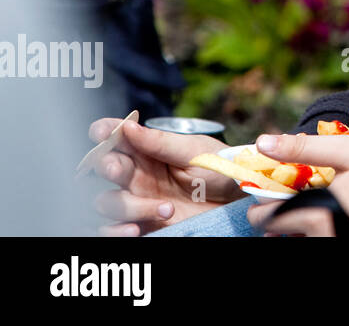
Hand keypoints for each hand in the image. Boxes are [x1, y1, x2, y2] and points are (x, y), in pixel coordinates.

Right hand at [87, 118, 235, 235]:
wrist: (240, 199)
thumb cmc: (221, 168)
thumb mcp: (195, 151)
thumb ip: (161, 142)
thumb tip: (129, 126)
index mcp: (149, 150)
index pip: (116, 137)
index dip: (104, 132)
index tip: (101, 132)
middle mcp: (138, 174)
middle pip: (104, 168)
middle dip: (106, 167)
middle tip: (119, 170)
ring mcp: (138, 200)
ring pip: (105, 202)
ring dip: (126, 205)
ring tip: (167, 208)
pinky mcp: (142, 224)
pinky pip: (111, 230)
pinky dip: (115, 230)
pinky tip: (135, 230)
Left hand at [246, 133, 348, 235]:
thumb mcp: (348, 150)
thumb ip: (302, 148)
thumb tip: (262, 142)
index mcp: (317, 215)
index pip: (267, 219)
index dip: (262, 203)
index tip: (270, 189)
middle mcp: (325, 238)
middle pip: (282, 236)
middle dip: (280, 217)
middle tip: (295, 196)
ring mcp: (342, 245)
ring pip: (305, 241)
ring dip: (300, 226)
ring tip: (314, 206)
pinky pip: (326, 241)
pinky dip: (322, 231)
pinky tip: (338, 213)